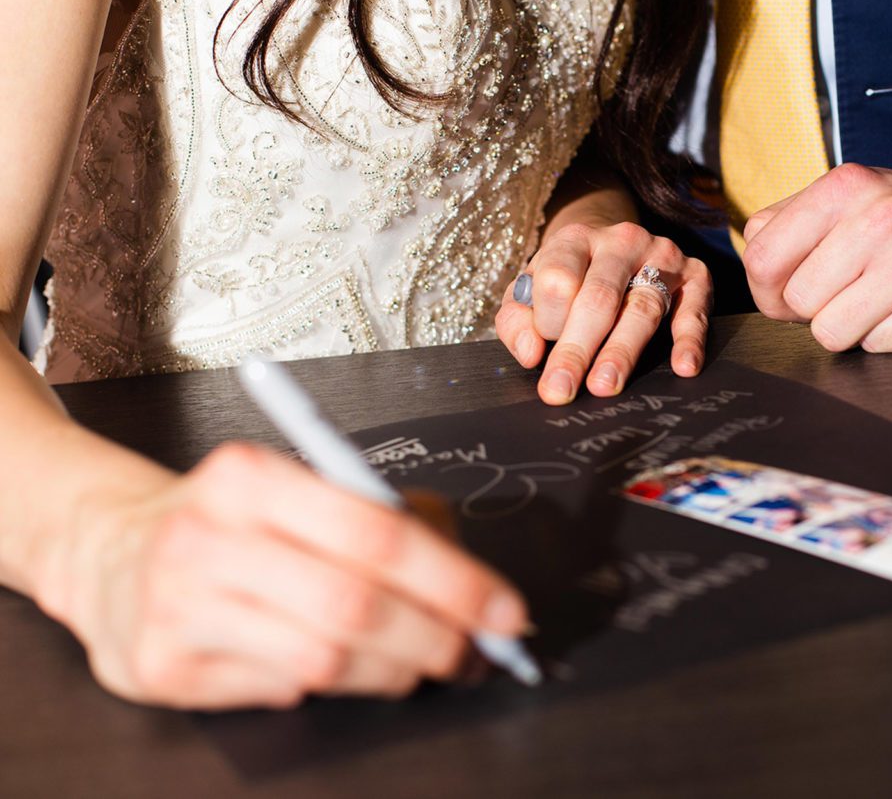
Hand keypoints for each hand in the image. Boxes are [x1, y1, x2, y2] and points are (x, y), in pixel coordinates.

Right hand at [38, 444, 526, 709]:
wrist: (109, 549)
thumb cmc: (232, 520)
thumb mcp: (299, 489)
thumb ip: (384, 519)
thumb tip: (477, 589)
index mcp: (250, 477)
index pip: (376, 532)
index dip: (455, 581)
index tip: (504, 611)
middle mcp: (205, 537)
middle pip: (354, 605)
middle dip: (435, 637)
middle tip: (475, 652)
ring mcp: (175, 606)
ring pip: (322, 660)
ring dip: (393, 672)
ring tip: (420, 664)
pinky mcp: (160, 667)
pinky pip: (277, 690)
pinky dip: (324, 686)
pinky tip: (334, 667)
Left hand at [496, 221, 712, 403]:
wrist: (616, 245)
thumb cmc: (569, 279)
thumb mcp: (532, 291)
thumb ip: (516, 320)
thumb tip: (530, 355)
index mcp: (575, 240)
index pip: (558, 279)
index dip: (547, 320)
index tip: (541, 354)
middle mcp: (621, 241)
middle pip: (598, 298)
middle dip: (577, 349)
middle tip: (562, 389)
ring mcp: (662, 255)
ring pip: (643, 307)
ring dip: (622, 351)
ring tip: (605, 385)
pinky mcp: (695, 275)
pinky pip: (694, 310)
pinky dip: (689, 340)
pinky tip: (683, 366)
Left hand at [741, 164, 891, 351]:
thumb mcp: (847, 200)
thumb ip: (786, 224)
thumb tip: (754, 267)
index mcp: (848, 186)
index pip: (762, 260)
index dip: (770, 288)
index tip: (795, 284)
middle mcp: (885, 217)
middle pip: (797, 302)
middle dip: (814, 308)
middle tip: (852, 288)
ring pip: (831, 333)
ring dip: (851, 327)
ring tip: (882, 298)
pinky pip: (876, 348)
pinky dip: (889, 337)